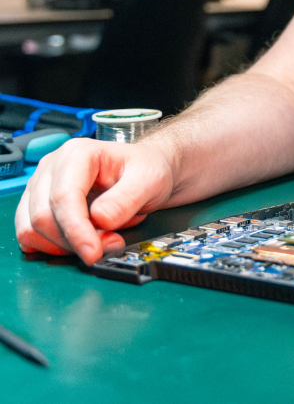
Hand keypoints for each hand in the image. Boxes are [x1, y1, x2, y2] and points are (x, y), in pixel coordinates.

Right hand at [15, 138, 174, 265]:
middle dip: (74, 240)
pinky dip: (53, 246)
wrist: (147, 171)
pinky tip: (81, 241)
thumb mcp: (150, 179)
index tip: (93, 253)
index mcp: (79, 153)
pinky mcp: (37, 204)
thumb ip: (126, 198)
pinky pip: (30, 234)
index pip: (63, 197)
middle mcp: (53, 166)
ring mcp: (42, 185)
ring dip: (63, 245)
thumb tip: (100, 219)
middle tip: (110, 244)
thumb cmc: (147, 169)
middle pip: (43, 216)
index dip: (75, 230)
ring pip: (31, 228)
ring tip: (101, 239)